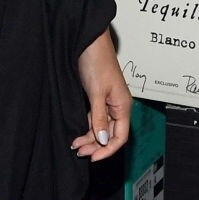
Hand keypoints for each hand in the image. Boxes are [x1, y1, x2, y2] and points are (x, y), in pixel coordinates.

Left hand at [71, 29, 130, 159]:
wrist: (88, 41)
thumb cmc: (97, 61)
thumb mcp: (97, 93)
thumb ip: (99, 117)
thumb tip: (103, 140)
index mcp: (123, 106)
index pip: (120, 137)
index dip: (108, 150)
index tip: (93, 157)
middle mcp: (117, 106)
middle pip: (110, 135)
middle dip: (96, 145)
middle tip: (79, 151)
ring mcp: (107, 102)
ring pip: (101, 128)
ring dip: (89, 138)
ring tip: (75, 144)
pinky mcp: (97, 97)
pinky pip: (94, 118)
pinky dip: (86, 127)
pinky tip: (77, 133)